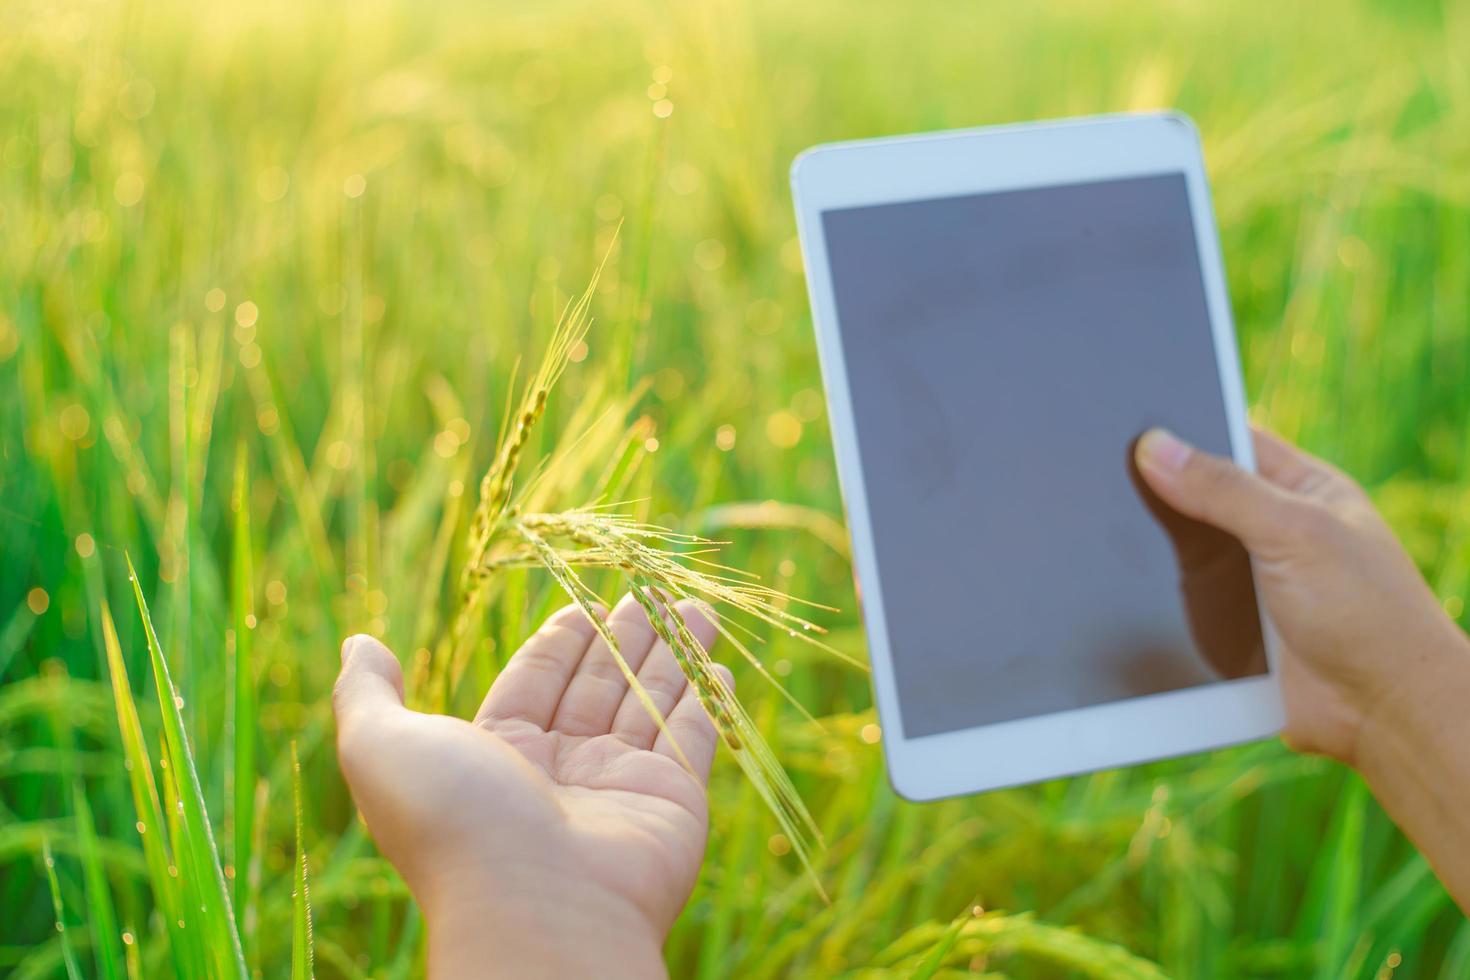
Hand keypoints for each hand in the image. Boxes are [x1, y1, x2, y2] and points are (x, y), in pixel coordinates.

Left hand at [332, 595, 730, 978]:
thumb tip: (361, 644)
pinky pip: (693, 738)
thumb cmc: (454, 822)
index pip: (538, 681)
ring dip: (674, 652)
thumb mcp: (382, 746)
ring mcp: (620, 788)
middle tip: (652, 587)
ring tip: (694, 606)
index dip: (563, 641)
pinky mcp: (673, 801)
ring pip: (650, 702)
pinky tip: (718, 666)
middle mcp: (561, 771)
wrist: (534, 907)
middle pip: (599, 685)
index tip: (589, 600)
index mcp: (498, 755)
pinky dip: (707, 701)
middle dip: (626, 635)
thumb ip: (368, 694)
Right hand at [1135, 425, 1469, 910]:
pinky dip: (1153, 600)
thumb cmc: (1368, 614)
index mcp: (1302, 490)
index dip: (1184, 427)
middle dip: (1157, 493)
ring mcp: (1248, 581)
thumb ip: (1224, 490)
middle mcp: (1272, 531)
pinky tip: (1120, 590)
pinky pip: (1175, 602)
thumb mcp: (1296, 532)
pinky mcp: (1227, 627)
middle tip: (1103, 481)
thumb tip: (1155, 447)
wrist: (1382, 714)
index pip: (1231, 439)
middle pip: (1196, 496)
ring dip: (1151, 553)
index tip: (1129, 426)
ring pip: (1179, 552)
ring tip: (1105, 537)